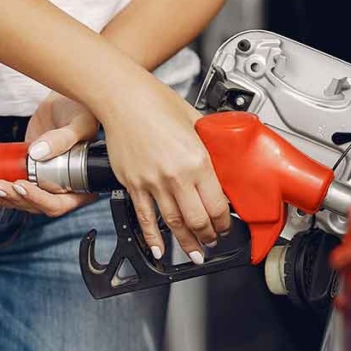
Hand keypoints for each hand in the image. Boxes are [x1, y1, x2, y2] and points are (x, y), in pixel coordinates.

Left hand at [0, 92, 98, 215]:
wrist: (63, 101)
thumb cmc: (81, 110)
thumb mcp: (79, 122)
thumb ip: (64, 138)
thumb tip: (39, 153)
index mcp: (83, 182)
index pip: (61, 203)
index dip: (40, 199)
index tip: (23, 185)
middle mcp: (65, 186)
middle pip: (39, 204)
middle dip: (17, 198)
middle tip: (0, 186)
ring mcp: (46, 181)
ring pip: (25, 201)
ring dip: (6, 199)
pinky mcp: (31, 174)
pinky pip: (17, 190)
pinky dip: (2, 196)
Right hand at [101, 75, 230, 263]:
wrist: (123, 97)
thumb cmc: (157, 102)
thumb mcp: (196, 121)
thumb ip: (210, 143)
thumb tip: (222, 156)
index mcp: (197, 161)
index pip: (217, 204)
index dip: (225, 222)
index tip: (227, 225)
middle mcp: (175, 176)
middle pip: (198, 220)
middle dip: (209, 236)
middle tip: (213, 241)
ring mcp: (152, 183)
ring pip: (173, 224)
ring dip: (186, 243)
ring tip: (194, 253)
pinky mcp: (133, 185)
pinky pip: (145, 218)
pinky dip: (152, 238)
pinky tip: (159, 250)